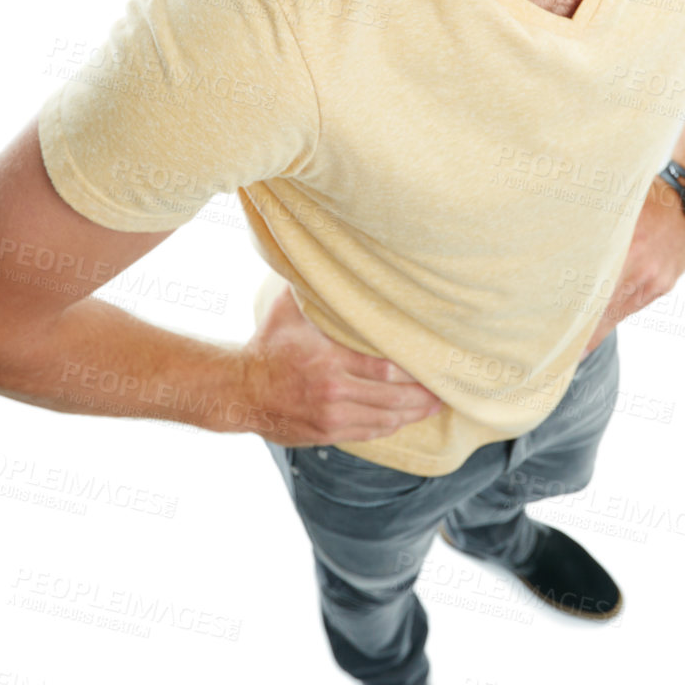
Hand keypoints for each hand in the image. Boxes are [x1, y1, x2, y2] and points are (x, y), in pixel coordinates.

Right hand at [241, 283, 444, 445]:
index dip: (414, 371)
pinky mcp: (326, 434)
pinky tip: (405, 419)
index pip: (384, 369)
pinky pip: (368, 433)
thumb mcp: (288, 309)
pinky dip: (390, 426)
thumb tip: (327, 249)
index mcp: (328, 360)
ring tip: (434, 406)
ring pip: (384, 420)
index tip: (434, 362)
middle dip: (422, 396)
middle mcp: (333, 392)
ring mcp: (331, 417)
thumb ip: (313, 286)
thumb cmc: (268, 344)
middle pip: (392, 398)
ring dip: (413, 414)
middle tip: (446, 389)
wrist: (238, 390)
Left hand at [583, 176, 684, 353]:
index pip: (599, 299)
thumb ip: (596, 235)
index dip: (584, 325)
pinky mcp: (666, 283)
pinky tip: (608, 317)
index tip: (570, 346)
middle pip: (611, 312)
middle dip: (591, 334)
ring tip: (584, 343)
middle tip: (572, 353)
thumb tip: (562, 248)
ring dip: (605, 324)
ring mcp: (657, 281)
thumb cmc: (649, 200)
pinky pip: (639, 302)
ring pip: (625, 310)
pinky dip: (622, 310)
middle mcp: (643, 273)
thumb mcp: (619, 212)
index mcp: (628, 253)